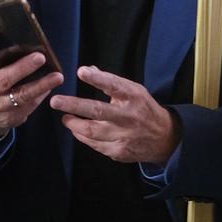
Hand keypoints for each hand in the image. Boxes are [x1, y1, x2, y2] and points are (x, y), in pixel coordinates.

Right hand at [0, 39, 61, 136]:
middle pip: (3, 80)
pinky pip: (30, 105)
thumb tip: (17, 39)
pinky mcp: (11, 117)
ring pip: (22, 96)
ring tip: (57, 76)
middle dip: (23, 68)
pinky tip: (51, 85)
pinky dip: (42, 94)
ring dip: (41, 85)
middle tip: (40, 57)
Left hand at [49, 66, 181, 164]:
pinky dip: (83, 136)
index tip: (81, 71)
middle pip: (98, 111)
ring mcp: (124, 136)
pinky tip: (77, 130)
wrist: (165, 138)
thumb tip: (88, 69)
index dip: (97, 78)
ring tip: (65, 118)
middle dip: (74, 106)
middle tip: (55, 101)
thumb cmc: (143, 109)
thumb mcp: (133, 91)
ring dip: (74, 124)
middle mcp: (129, 116)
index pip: (114, 85)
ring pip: (93, 132)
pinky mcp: (119, 152)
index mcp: (134, 97)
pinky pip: (95, 144)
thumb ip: (110, 81)